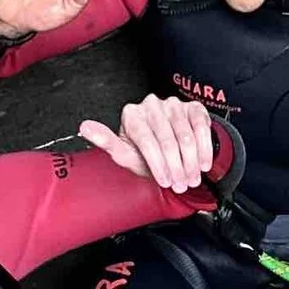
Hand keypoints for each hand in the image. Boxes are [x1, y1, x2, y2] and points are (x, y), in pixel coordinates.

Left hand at [81, 94, 218, 192]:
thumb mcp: (126, 154)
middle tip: (181, 184)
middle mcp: (151, 105)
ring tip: (192, 178)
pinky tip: (204, 163)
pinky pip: (201, 127)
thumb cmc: (145, 154)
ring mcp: (173, 104)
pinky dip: (204, 149)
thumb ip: (107, 143)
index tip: (165, 181)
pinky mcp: (193, 107)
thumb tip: (84, 127)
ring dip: (191, 161)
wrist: (172, 150)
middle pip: (167, 138)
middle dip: (176, 166)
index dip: (157, 164)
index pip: (146, 140)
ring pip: (185, 135)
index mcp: (132, 114)